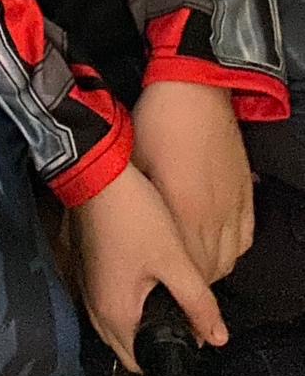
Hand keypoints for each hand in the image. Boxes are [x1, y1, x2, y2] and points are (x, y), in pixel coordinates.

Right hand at [71, 161, 227, 372]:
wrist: (95, 170)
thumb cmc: (129, 212)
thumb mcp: (174, 258)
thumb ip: (198, 302)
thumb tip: (217, 335)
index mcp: (115, 312)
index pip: (140, 360)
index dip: (170, 352)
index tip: (190, 331)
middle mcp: (95, 304)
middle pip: (127, 344)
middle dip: (153, 339)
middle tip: (181, 314)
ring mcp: (87, 284)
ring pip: (116, 322)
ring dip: (138, 319)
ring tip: (164, 296)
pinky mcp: (85, 266)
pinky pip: (107, 299)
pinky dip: (125, 300)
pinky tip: (143, 278)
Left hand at [133, 80, 254, 281]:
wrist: (195, 87)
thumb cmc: (158, 120)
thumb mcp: (135, 163)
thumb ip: (139, 204)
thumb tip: (129, 229)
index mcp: (183, 211)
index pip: (185, 269)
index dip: (172, 285)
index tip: (159, 289)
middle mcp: (214, 217)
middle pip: (209, 270)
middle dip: (191, 281)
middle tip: (171, 278)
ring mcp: (234, 206)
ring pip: (229, 258)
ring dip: (210, 267)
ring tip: (190, 263)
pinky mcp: (246, 194)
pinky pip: (245, 238)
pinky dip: (231, 249)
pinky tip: (215, 243)